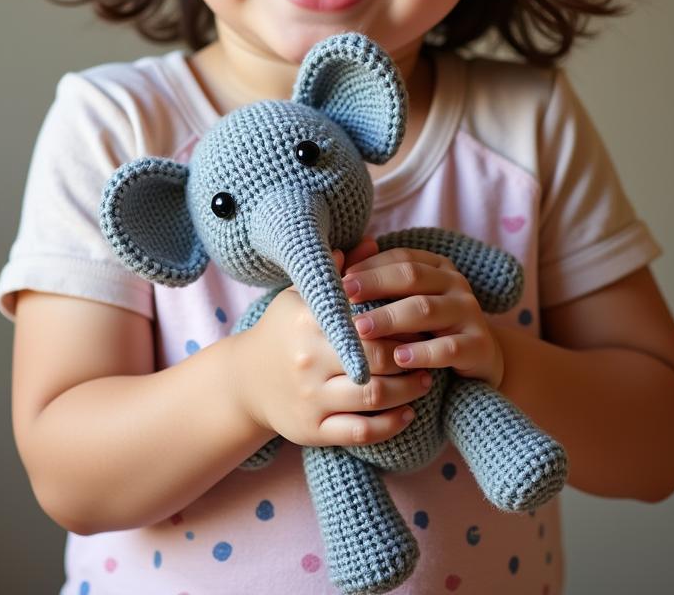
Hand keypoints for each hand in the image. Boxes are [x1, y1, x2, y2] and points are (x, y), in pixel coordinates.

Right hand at [233, 240, 431, 447]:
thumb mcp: (300, 295)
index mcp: (308, 320)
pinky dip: (391, 425)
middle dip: (410, 355)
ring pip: (374, 396)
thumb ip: (336, 272)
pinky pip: (361, 432)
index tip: (419, 317)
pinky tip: (408, 413)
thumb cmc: (282, 330)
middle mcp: (309, 359)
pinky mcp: (313, 429)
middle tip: (428, 350)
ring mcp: (311, 397)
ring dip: (409, 390)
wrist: (244, 379)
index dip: (399, 318)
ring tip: (424, 379)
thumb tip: (372, 242)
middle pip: (376, 357)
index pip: (366, 317)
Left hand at [341, 243, 504, 388]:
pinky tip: (399, 358)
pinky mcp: (479, 345)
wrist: (478, 362)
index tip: (340, 280)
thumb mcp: (405, 303)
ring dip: (390, 318)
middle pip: (411, 277)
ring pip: (426, 309)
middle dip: (374, 285)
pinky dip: (423, 352)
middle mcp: (455, 283)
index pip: (401, 257)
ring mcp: (470, 313)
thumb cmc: (428, 329)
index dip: (370, 266)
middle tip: (343, 298)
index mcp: (437, 266)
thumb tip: (338, 259)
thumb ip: (377, 283)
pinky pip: (449, 347)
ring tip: (361, 329)